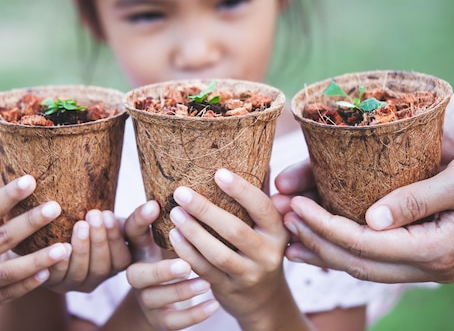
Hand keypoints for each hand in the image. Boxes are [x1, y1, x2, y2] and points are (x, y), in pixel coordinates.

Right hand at [0, 175, 69, 329]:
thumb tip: (15, 199)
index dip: (8, 195)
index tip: (31, 180)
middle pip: (0, 239)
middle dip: (30, 223)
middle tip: (56, 208)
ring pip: (8, 272)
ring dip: (39, 260)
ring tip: (64, 248)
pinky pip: (6, 294)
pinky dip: (28, 284)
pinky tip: (48, 274)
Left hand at [44, 208, 131, 292]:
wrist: (63, 230)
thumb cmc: (98, 224)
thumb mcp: (117, 222)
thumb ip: (137, 219)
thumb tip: (153, 206)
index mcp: (115, 267)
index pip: (120, 259)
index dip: (114, 238)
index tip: (108, 214)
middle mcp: (97, 280)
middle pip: (101, 268)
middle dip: (98, 240)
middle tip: (94, 215)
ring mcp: (74, 284)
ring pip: (79, 273)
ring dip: (81, 248)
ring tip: (80, 225)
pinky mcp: (53, 283)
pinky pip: (55, 277)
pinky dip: (58, 261)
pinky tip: (60, 244)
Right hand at [124, 201, 217, 330]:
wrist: (163, 302)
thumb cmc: (173, 256)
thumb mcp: (172, 235)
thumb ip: (183, 215)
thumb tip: (213, 174)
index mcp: (140, 249)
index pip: (131, 233)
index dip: (139, 220)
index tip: (155, 205)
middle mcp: (138, 273)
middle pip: (136, 274)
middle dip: (160, 269)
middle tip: (184, 263)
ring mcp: (147, 299)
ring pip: (156, 298)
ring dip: (180, 291)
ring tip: (205, 282)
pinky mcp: (160, 320)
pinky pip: (173, 322)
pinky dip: (193, 314)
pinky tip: (213, 303)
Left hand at [170, 169, 306, 330]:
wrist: (264, 300)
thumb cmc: (261, 248)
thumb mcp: (268, 225)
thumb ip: (260, 193)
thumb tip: (257, 152)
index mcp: (278, 230)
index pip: (261, 206)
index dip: (240, 190)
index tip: (218, 172)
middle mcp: (268, 254)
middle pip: (235, 230)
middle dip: (205, 210)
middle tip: (181, 192)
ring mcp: (250, 275)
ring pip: (218, 253)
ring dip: (193, 232)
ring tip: (174, 213)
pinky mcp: (230, 290)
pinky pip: (206, 270)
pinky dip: (188, 253)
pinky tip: (174, 237)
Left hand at [281, 143, 453, 282]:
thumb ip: (415, 200)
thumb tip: (371, 219)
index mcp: (437, 248)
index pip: (365, 243)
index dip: (325, 225)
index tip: (294, 205)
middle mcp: (432, 266)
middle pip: (360, 262)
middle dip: (317, 242)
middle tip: (282, 221)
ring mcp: (432, 265)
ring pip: (368, 267)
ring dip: (327, 252)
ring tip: (291, 239)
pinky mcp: (431, 255)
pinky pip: (381, 260)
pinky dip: (350, 251)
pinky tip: (328, 241)